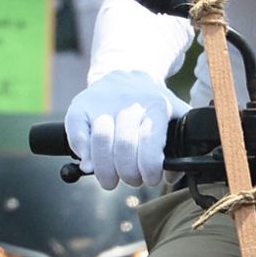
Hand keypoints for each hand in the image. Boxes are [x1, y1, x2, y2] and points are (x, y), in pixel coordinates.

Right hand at [64, 70, 189, 189]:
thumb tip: (170, 175)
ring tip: (110, 179)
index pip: (150, 141)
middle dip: (128, 173)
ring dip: (104, 170)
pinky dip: (81, 153)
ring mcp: (103, 103)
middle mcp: (129, 103)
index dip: (149, 167)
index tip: (149, 178)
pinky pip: (76, 132)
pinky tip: (90, 162)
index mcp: (157, 106)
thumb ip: (179, 147)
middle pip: (124, 145)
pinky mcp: (81, 104)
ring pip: (101, 141)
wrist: (125, 76)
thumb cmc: (151, 107)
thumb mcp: (174, 117)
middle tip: (131, 180)